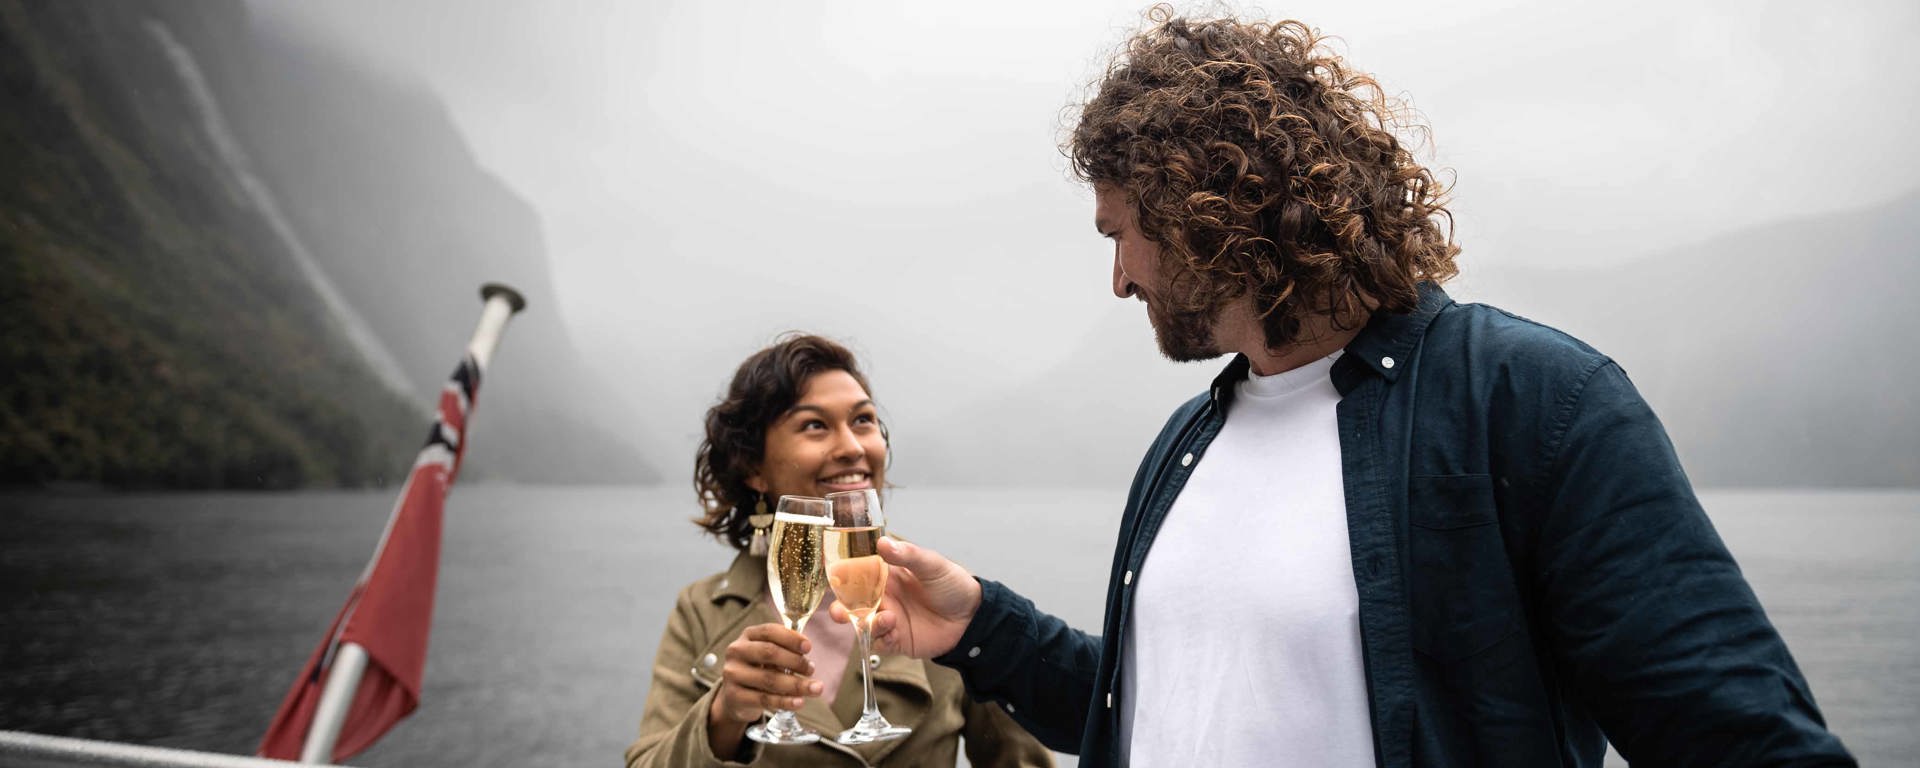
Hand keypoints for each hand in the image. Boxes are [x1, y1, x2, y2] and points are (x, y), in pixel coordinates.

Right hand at [706, 623, 822, 752]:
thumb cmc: (759, 669)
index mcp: (748, 635)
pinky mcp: (734, 696)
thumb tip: (806, 650)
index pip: (770, 631)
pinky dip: (785, 701)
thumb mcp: (767, 654)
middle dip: (795, 661)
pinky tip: (800, 702)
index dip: (791, 638)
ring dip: (796, 684)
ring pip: (769, 679)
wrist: (735, 696)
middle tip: (811, 669)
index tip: (808, 648)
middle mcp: (737, 651)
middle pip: (769, 653)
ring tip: (815, 688)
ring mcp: (733, 674)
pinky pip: (764, 699)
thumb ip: (785, 648)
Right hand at [828, 537, 980, 658]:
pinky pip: (879, 642)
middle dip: (840, 608)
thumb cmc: (952, 585)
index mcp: (887, 576)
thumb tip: (882, 543)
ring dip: (863, 624)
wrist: (972, 617)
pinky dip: (880, 637)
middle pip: (852, 604)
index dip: (843, 577)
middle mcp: (884, 598)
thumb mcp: (932, 565)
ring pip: (862, 625)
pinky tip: (892, 628)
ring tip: (884, 619)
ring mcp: (889, 620)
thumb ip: (908, 555)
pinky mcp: (897, 640)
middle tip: (839, 611)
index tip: (834, 578)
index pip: (858, 575)